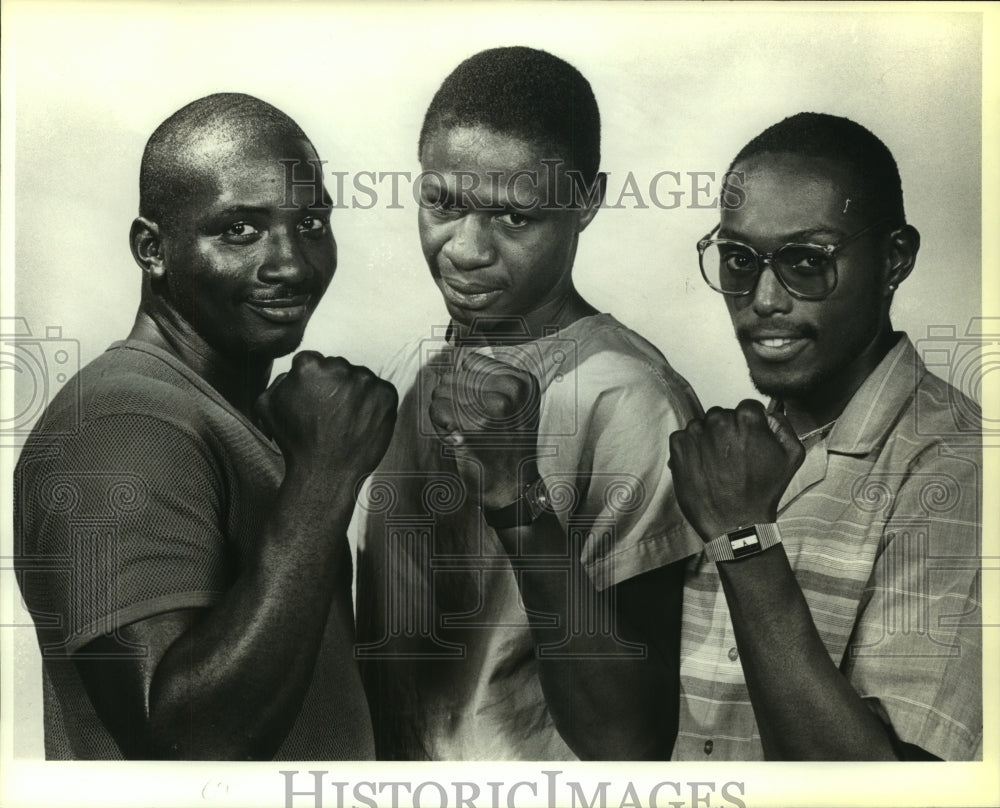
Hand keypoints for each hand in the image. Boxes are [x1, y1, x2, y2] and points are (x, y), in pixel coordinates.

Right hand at [255, 352, 397, 485]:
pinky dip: (375, 403)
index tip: (315, 400)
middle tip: (330, 413)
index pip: (313, 361)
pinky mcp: (386, 394)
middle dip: (334, 385)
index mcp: (309, 366)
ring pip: (360, 379)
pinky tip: (361, 421)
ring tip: (346, 420)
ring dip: (355, 393)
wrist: (326, 473)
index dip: (313, 382)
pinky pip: (381, 391)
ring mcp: (366, 381)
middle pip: (338, 368)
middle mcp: (339, 368)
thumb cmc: (296, 443)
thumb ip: (278, 381)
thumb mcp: (266, 406)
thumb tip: (292, 373)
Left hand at [428, 351, 539, 508]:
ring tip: (464, 430)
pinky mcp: (473, 427)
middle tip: (471, 424)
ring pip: (440, 391)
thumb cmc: (507, 445)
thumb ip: (489, 376)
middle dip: (452, 399)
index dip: (465, 384)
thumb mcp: (514, 404)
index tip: (479, 408)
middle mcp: (511, 390)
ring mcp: (492, 408)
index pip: (470, 361)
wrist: (513, 487)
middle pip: (452, 375)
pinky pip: (436, 410)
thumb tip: (455, 355)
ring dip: (444, 413)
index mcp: (522, 381)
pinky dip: (439, 425)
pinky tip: (457, 438)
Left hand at [668, 400, 803, 540]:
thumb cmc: (763, 492)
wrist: (736, 523)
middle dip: (728, 431)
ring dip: (708, 439)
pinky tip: (702, 466)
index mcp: (747, 419)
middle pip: (722, 415)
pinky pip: (683, 437)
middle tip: (733, 457)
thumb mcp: (792, 456)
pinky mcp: (679, 448)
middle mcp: (719, 421)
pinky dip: (690, 448)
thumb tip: (770, 414)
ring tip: (717, 465)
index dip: (750, 424)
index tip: (748, 441)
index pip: (747, 407)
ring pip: (702, 425)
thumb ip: (783, 426)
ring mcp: (696, 434)